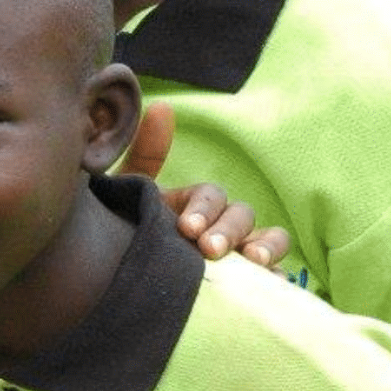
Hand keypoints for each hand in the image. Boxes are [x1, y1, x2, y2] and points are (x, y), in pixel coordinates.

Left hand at [116, 102, 292, 267]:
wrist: (113, 284)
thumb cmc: (122, 234)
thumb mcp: (129, 195)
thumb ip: (145, 155)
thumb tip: (162, 107)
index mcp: (193, 204)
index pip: (212, 196)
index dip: (204, 208)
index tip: (187, 228)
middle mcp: (220, 225)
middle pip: (242, 216)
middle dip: (230, 229)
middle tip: (209, 248)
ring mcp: (237, 254)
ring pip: (269, 240)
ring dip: (266, 246)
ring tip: (253, 261)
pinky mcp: (246, 284)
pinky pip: (272, 278)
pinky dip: (276, 277)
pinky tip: (267, 282)